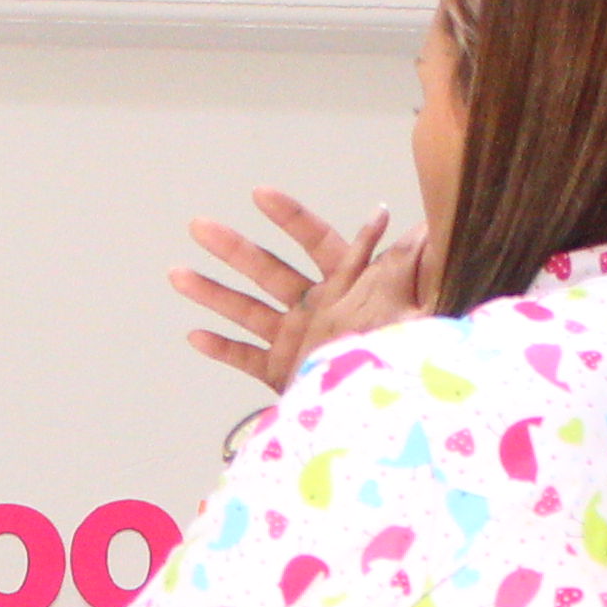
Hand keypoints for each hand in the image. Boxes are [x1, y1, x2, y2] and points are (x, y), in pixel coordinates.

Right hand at [177, 189, 424, 393]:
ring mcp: (296, 339)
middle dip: (232, 248)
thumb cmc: (409, 357)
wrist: (392, 412)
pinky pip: (247, 358)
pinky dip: (222, 349)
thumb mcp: (414, 308)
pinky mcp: (285, 371)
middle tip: (199, 226)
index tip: (260, 195)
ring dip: (212, 293)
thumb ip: (413, 269)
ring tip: (177, 274)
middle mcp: (315, 307)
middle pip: (267, 270)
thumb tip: (429, 227)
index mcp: (345, 286)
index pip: (315, 240)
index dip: (289, 216)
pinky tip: (193, 336)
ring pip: (247, 310)